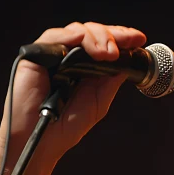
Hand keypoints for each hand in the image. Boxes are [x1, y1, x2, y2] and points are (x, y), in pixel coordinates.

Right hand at [0, 23, 146, 174]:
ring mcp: (52, 56)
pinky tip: (84, 41)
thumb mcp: (98, 102)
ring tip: (107, 54)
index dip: (122, 38)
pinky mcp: (34, 57)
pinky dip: (70, 36)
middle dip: (111, 36)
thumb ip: (110, 81)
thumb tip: (128, 61)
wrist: (40, 143)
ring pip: (76, 31)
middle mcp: (68, 58)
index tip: (139, 39)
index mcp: (84, 67)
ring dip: (95, 37)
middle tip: (119, 51)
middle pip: (92, 33)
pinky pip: (52, 37)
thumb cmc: (64, 127)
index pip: (104, 44)